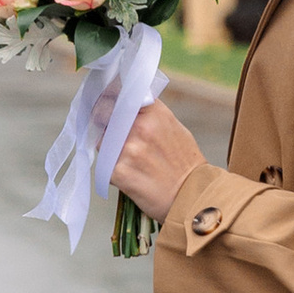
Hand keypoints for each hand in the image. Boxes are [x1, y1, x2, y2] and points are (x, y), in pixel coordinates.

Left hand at [109, 102, 204, 224]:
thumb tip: (125, 105)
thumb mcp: (173, 127)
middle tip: (114, 136)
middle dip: (105, 124)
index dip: (109, 99)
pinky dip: (113, 169)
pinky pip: (104, 164)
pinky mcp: (117, 171)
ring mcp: (127, 149)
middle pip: (105, 116)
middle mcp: (139, 126)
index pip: (119, 95)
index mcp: (154, 112)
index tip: (106, 104)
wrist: (192, 196)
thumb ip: (149, 114)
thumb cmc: (185, 163)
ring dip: (109, 148)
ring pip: (101, 141)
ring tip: (130, 161)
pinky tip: (131, 175)